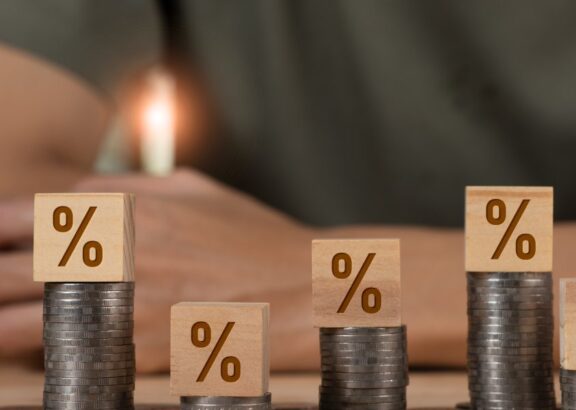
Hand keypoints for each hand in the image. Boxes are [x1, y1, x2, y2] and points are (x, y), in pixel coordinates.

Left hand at [0, 169, 318, 371]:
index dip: (0, 233)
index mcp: (122, 209)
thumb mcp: (195, 189)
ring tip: (2, 329)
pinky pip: (70, 356)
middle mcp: (113, 255)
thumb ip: (129, 188)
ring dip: (5, 325)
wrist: (307, 290)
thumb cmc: (257, 238)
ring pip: (21, 324)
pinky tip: (55, 349)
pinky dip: (55, 354)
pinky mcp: (137, 352)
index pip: (22, 216)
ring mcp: (122, 307)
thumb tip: (80, 196)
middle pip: (8, 273)